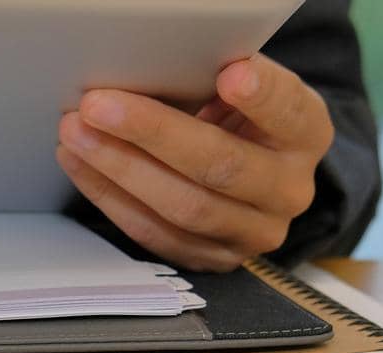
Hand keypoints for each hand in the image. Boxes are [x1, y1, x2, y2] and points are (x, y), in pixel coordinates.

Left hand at [56, 54, 334, 271]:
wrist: (251, 175)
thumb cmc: (238, 119)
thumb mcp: (241, 91)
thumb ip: (213, 79)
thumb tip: (150, 64)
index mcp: (307, 135)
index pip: (289, 112)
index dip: (262, 96)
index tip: (230, 73)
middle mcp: (288, 190)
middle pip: (220, 166)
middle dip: (152, 133)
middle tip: (97, 106)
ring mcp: (252, 233)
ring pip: (183, 208)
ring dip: (118, 169)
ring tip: (75, 134)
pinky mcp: (213, 259)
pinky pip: (155, 233)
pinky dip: (111, 197)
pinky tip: (82, 165)